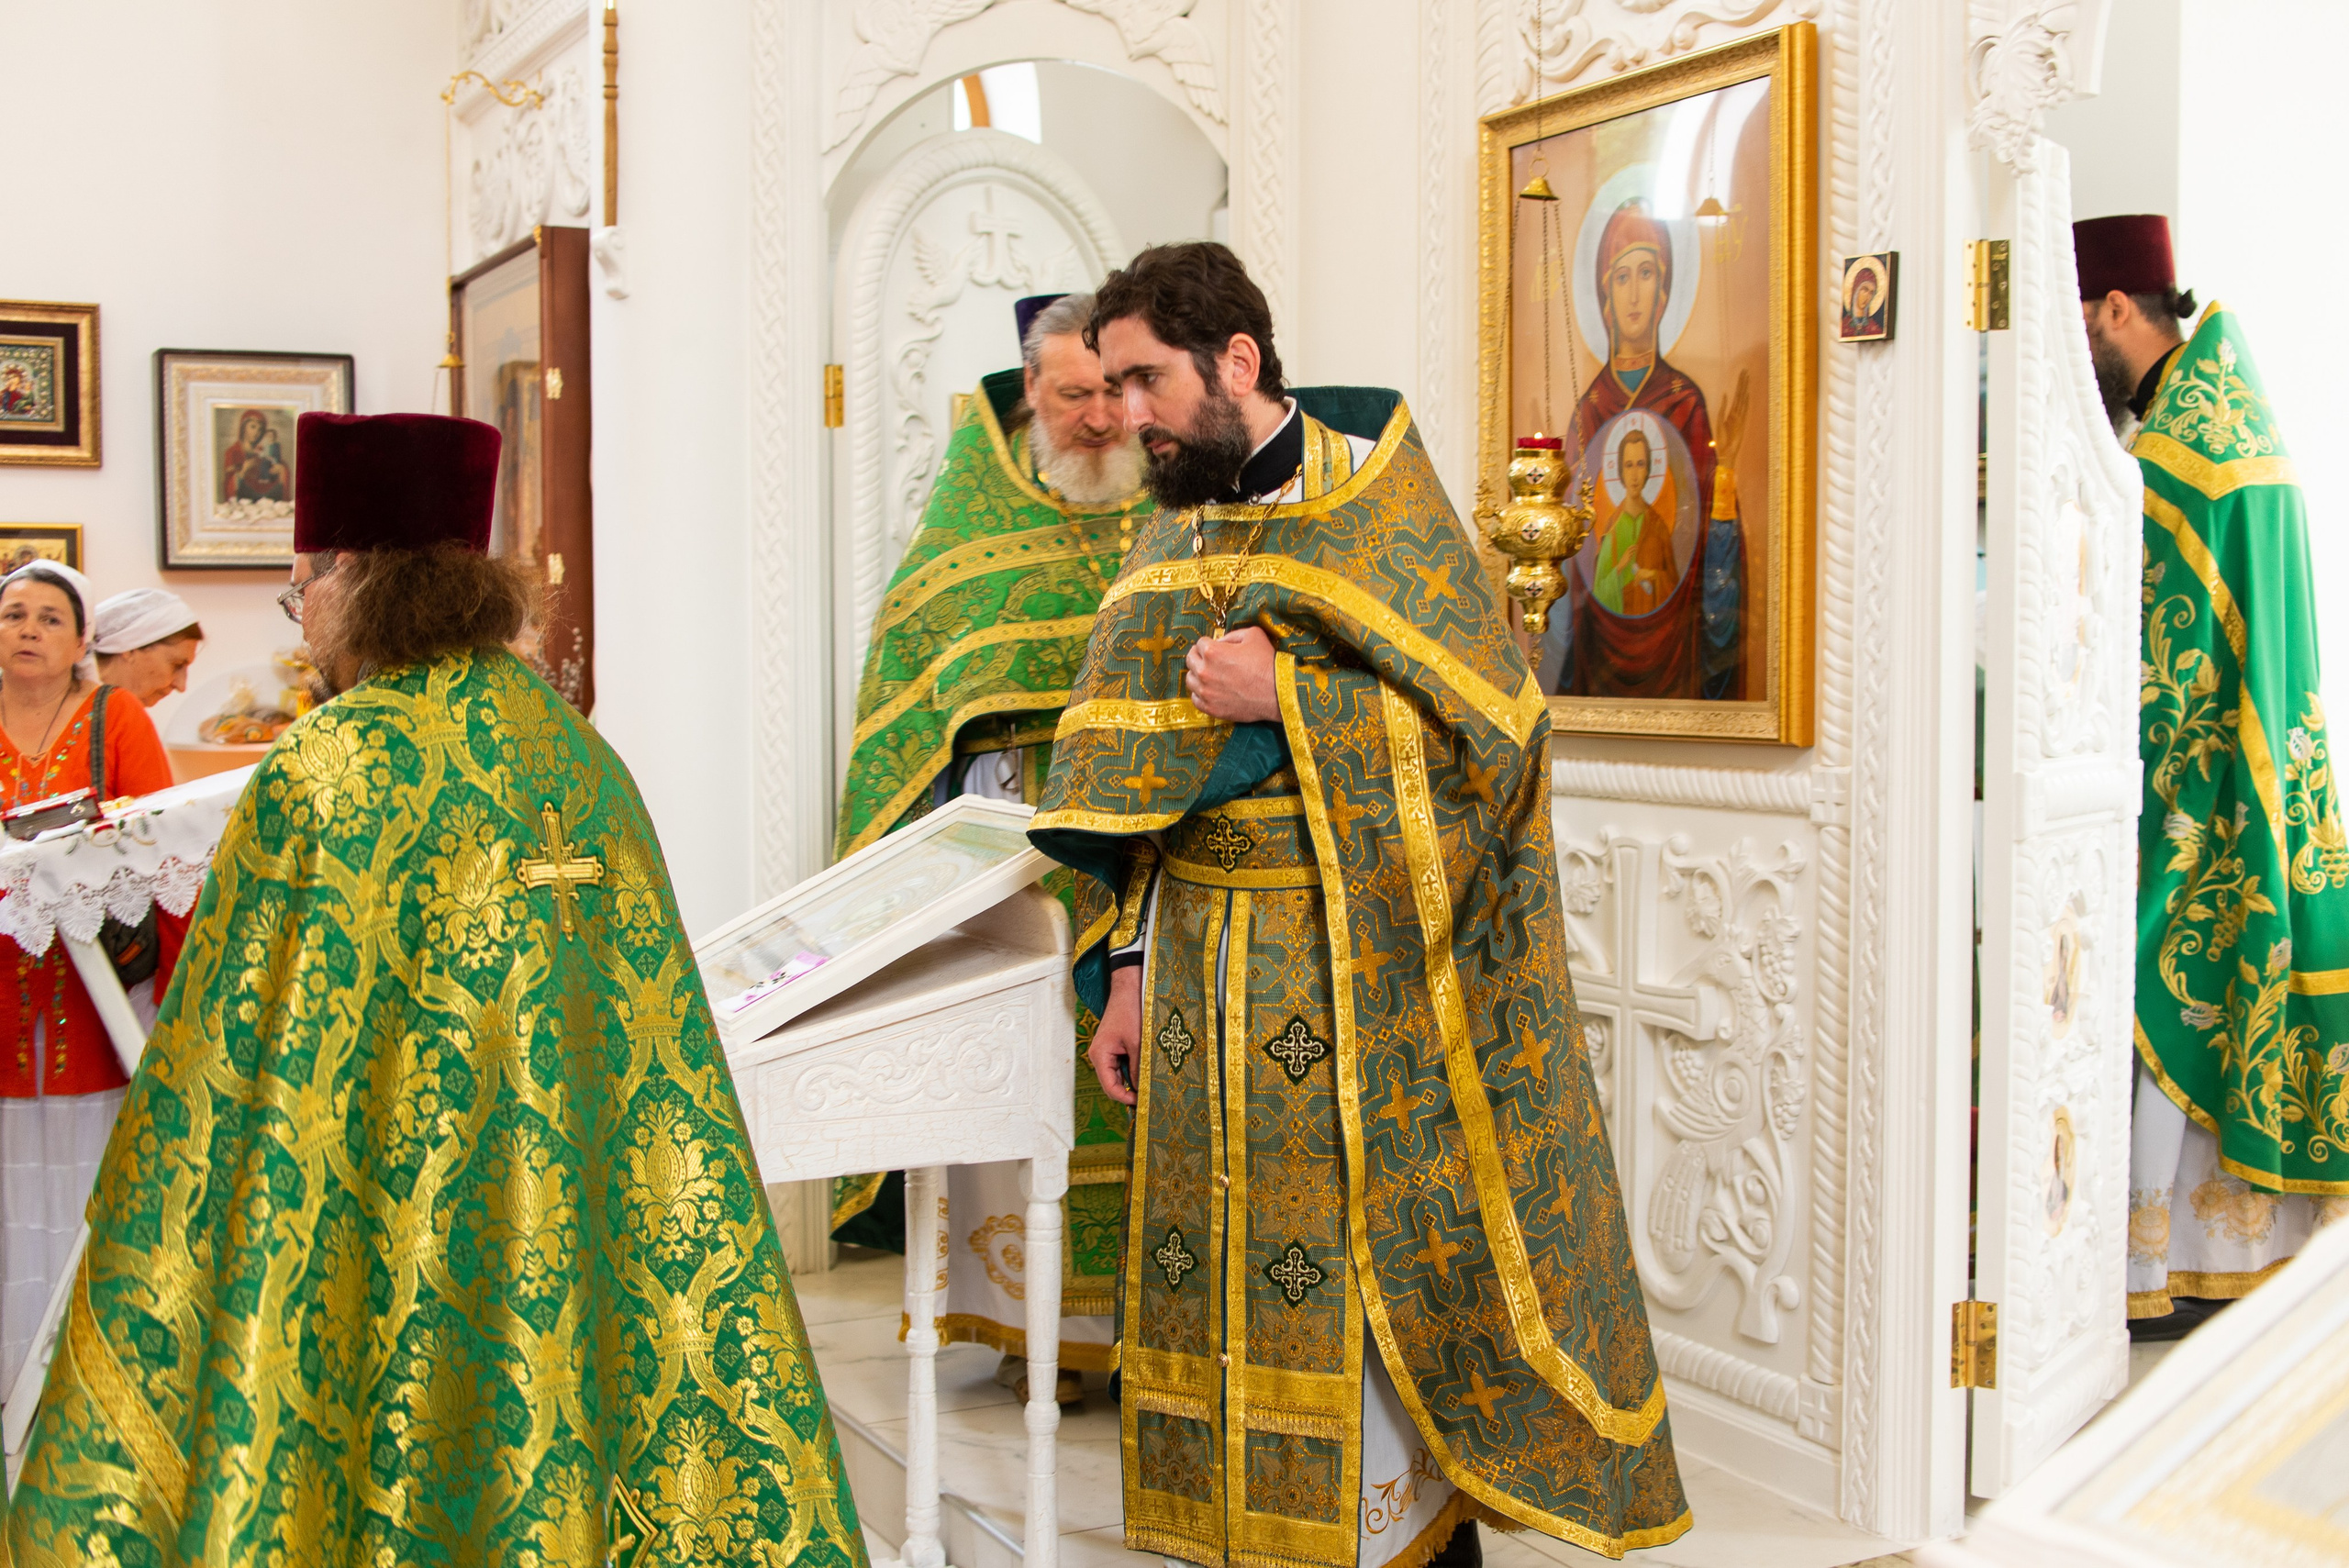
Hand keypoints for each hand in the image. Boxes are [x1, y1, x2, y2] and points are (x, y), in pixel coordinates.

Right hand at [1089, 964, 1142, 1105]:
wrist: (1130, 988)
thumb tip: (1142, 1089)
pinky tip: (1147, 1072)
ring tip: (1150, 1087)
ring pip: (1119, 1075)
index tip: (1142, 1103)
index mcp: (1100, 1055)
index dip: (1125, 1098)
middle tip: (1149, 1098)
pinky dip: (1133, 1070)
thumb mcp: (1137, 1043)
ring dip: (1133, 1081)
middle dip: (1129, 1092)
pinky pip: (1123, 1065)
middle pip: (1112, 1084)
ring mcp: (1107, 1051)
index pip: (1109, 1087)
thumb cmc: (1131, 1011)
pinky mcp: (1115, 1046)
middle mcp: (1100, 1055)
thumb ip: (1138, 1068)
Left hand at [1184, 626, 1279, 722]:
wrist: (1277, 693)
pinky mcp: (1211, 708)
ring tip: (1209, 675)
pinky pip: (1195, 699)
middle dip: (1199, 657)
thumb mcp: (1253, 635)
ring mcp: (1206, 692)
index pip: (1200, 643)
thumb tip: (1221, 641)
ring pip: (1190, 680)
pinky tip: (1210, 691)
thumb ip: (1233, 634)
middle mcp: (1204, 672)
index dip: (1209, 644)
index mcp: (1212, 652)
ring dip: (1197, 675)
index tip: (1216, 648)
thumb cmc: (1267, 663)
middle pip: (1190, 660)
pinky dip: (1200, 694)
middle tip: (1209, 660)